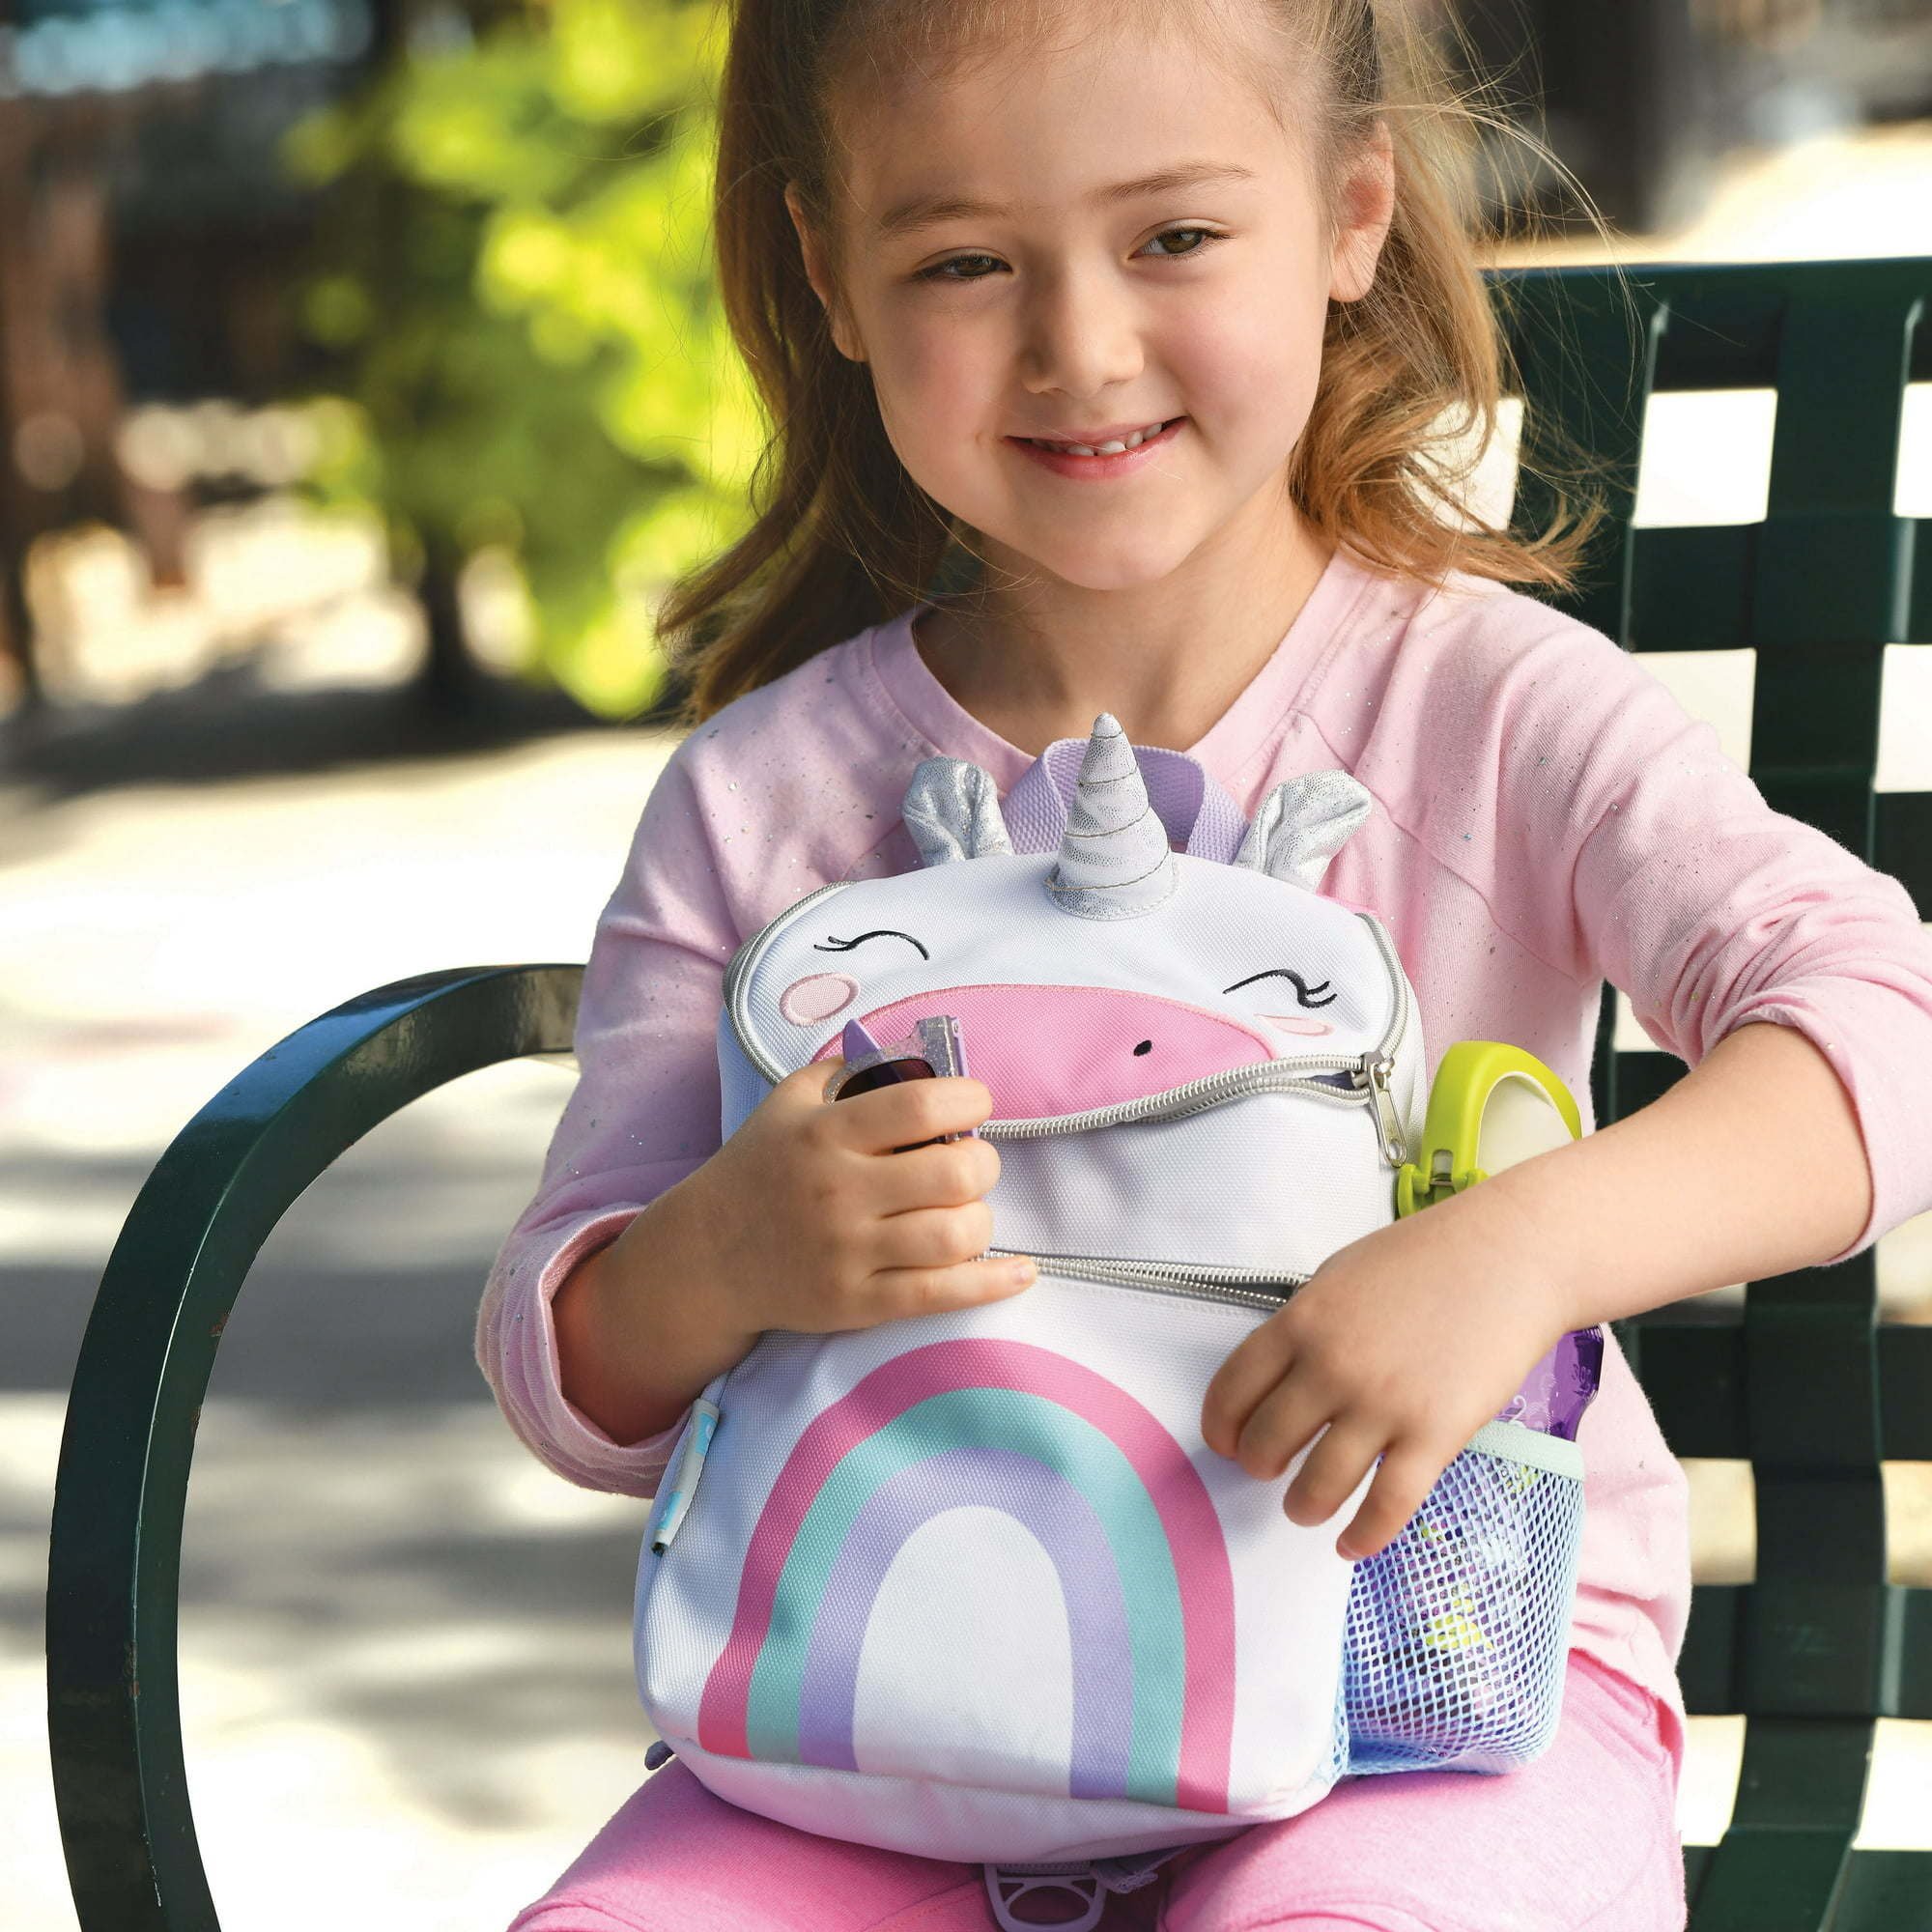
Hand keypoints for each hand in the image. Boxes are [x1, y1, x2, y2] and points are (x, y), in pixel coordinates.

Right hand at [700, 1057, 1030, 1337]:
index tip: (974, 1103)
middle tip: (969, 1163)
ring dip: (981, 1218)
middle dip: (982, 1162)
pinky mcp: (857, 1304)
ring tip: (965, 1210)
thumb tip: (919, 1051)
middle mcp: (839, 1192)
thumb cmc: (761, 1169)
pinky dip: (992, 1283)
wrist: (706, 1257)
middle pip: (953, 1174)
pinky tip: (1020, 1271)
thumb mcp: (788, 1102)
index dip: (969, 1099)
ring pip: (955, 1236)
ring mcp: (848, 1253)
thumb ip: (849, 1070)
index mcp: (826, 1134)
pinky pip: (940, 1295)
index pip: (921, 1106)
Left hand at [1198, 1189, 1573, 1561]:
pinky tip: (1351, 1545)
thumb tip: (1280, 1375)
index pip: (1232, 1391)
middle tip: (1269, 1470)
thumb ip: (1306, 1326)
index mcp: (1301, 1321)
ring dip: (1303, 1506)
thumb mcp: (1340, 1276)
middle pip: (1267, 1442)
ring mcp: (1383, 1404)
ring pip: (1318, 1485)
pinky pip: (1387, 1506)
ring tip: (1304, 1508)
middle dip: (1260, 1466)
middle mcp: (1331, 1366)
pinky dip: (1363, 1536)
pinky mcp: (1435, 1435)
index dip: (1221, 1427)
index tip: (1226, 1443)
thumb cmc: (1427, 1259)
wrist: (1510, 1256)